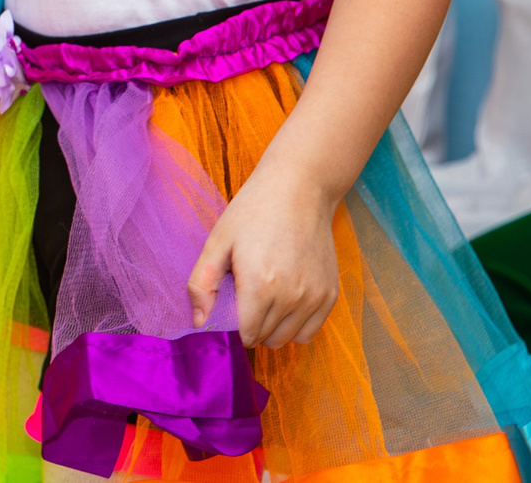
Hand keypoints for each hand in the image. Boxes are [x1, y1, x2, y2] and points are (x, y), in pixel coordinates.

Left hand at [186, 164, 340, 347]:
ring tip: (263, 295)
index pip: (245, 335)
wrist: (299, 190)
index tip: (228, 304)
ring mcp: (315, 298)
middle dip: (249, 324)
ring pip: (287, 339)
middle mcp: (292, 297)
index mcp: (260, 285)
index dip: (231, 324)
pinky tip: (283, 299)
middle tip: (244, 292)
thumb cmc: (252, 212)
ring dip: (271, 327)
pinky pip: (310, 332)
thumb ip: (202, 284)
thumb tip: (200, 323)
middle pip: (264, 338)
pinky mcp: (330, 295)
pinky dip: (294, 324)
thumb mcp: (217, 242)